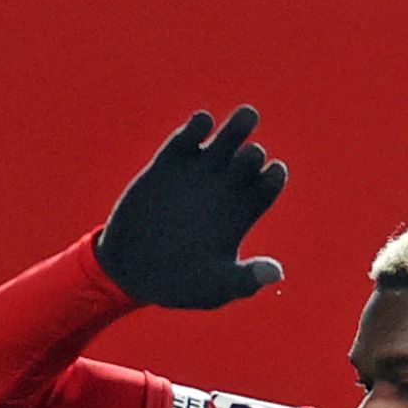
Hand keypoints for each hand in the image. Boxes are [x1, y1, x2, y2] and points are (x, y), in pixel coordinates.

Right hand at [95, 105, 287, 308]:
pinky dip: (200, 124)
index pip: (269, 183)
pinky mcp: (168, 164)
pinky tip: (200, 128)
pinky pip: (190, 134)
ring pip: (229, 137)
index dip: (274, 175)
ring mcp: (196, 174)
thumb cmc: (179, 285)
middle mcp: (223, 189)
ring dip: (241, 123)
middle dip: (253, 151)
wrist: (130, 272)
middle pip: (252, 156)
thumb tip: (277, 273)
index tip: (269, 175)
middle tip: (245, 157)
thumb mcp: (214, 289)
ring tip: (247, 118)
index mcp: (241, 213)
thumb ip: (245, 280)